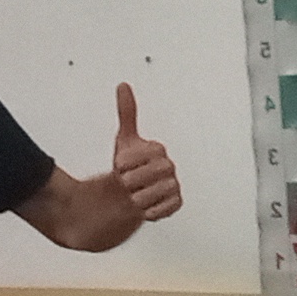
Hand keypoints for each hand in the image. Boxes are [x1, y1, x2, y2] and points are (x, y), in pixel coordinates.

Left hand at [109, 84, 180, 221]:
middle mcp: (169, 166)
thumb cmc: (130, 164)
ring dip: (136, 197)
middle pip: (142, 177)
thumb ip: (126, 113)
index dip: (122, 165)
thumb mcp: (125, 138)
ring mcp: (173, 185)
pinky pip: (160, 210)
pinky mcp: (176, 203)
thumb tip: (123, 85)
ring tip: (135, 193)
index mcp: (158, 150)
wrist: (134, 190)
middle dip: (129, 182)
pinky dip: (149, 210)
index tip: (120, 166)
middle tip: (126, 182)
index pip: (134, 159)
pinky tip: (145, 204)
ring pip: (149, 195)